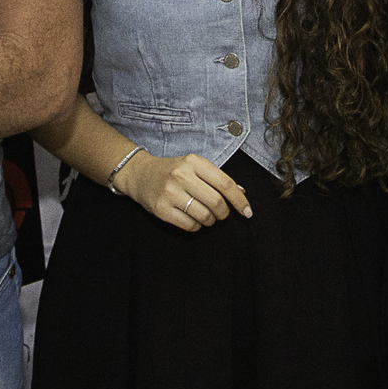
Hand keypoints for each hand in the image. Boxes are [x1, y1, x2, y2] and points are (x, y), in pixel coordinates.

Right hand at [115, 150, 251, 231]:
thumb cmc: (172, 170)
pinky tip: (193, 219)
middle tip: (221, 214)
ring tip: (206, 216)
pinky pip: (189, 225)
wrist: (139, 174)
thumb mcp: (194, 166)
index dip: (239, 201)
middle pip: (216, 202)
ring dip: (210, 221)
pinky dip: (197, 226)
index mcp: (194, 162)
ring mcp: (170, 192)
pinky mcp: (161, 209)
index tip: (247, 212)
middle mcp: (182, 175)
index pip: (225, 183)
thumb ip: (217, 178)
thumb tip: (242, 193)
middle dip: (224, 213)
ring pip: (204, 216)